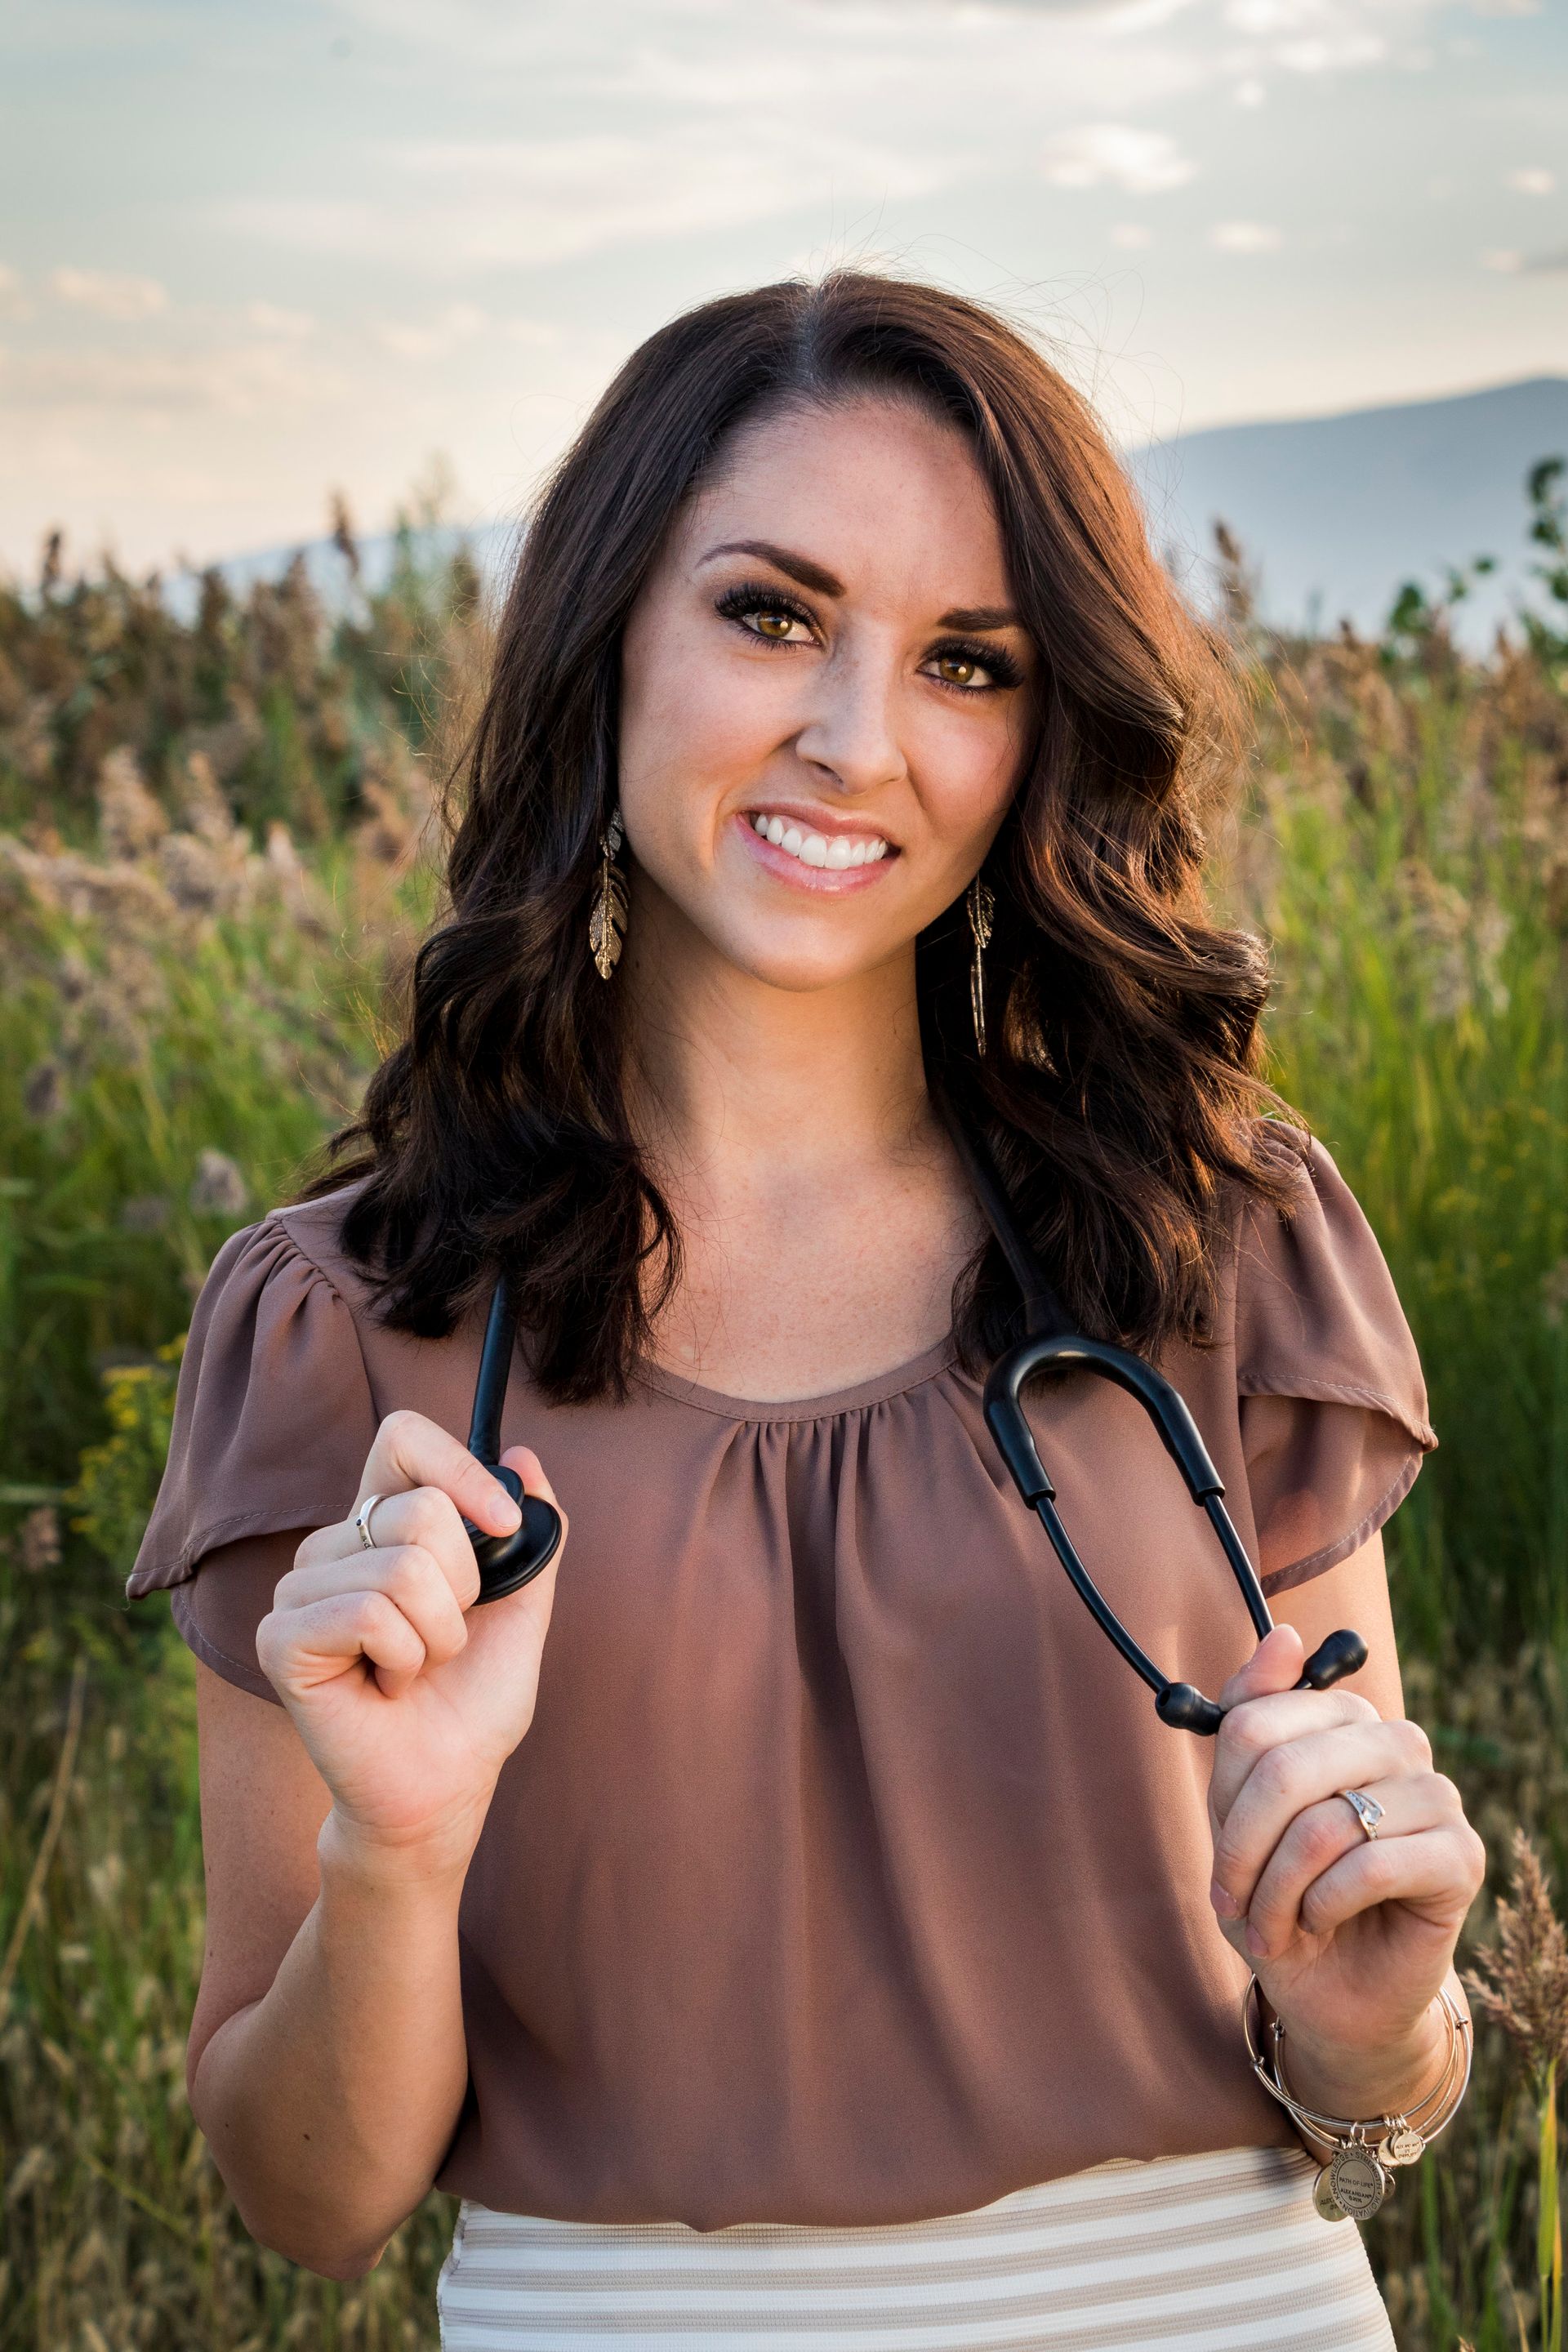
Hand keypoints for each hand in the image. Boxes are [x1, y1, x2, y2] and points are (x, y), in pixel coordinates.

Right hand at [255, 1411, 567, 1878]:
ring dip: (438, 1634)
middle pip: (419, 1509)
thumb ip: (532, 1534)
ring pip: (400, 1566)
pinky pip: (367, 1612)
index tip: (504, 1522)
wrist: (446, 1783)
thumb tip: (524, 1455)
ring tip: (416, 1669)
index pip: (402, 1438)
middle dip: (464, 1588)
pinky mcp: (280, 1637)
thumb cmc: (474, 1699)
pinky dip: (404, 1658)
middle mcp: (334, 1546)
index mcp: (384, 1525)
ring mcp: (299, 1590)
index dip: (458, 1466)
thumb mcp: (524, 1606)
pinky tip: (388, 1687)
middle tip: (444, 1640)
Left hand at [1206, 1625, 1484, 2087]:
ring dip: (1280, 1891)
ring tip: (1275, 1926)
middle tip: (1234, 1904)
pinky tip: (1321, 1924)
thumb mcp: (1238, 1810)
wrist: (1333, 1988)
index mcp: (1342, 1717)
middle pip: (1283, 1771)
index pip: (1253, 1725)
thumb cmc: (1282, 1892)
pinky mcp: (1461, 1854)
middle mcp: (1396, 1742)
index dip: (1224, 1804)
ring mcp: (1436, 1795)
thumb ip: (1250, 1715)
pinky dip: (1324, 1906)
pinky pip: (1370, 1866)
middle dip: (1244, 1853)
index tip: (1222, 1861)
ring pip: (1324, 1825)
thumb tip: (1286, 1635)